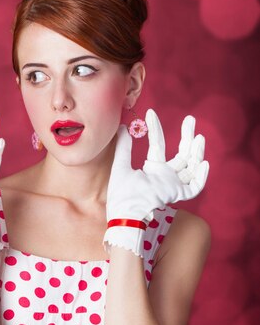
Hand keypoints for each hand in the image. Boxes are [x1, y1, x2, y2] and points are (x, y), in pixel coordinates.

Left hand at [103, 109, 208, 255]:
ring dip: (196, 153)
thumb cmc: (121, 195)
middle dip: (187, 136)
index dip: (156, 129)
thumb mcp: (121, 166)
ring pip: (190, 167)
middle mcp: (165, 176)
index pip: (158, 145)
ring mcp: (173, 185)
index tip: (150, 112)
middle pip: (181, 153)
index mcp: (152, 169)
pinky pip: (194, 187)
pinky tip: (204, 163)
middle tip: (191, 119)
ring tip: (199, 137)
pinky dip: (201, 177)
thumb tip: (123, 127)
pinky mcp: (177, 195)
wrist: (125, 212)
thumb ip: (123, 147)